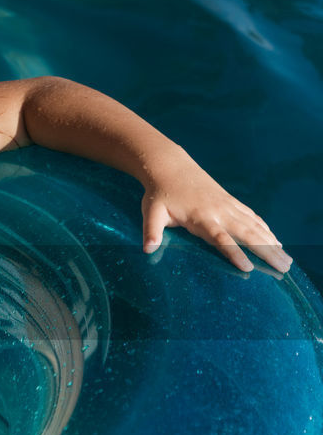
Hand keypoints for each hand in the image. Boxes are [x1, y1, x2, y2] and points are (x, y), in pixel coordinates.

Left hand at [141, 162, 291, 273]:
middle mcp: (220, 211)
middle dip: (266, 251)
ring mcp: (228, 205)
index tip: (249, 268)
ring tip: (287, 259)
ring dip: (272, 242)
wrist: (170, 166)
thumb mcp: (151, 212)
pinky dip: (266, 229)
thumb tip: (147, 248)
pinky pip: (252, 217)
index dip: (235, 253)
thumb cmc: (159, 193)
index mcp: (201, 217)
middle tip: (284, 267)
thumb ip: (151, 230)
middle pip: (247, 234)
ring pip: (255, 226)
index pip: (221, 238)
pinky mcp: (230, 201)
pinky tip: (276, 240)